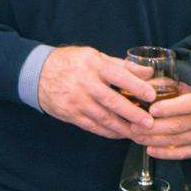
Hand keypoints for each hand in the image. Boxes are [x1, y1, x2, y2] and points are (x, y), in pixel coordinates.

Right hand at [38, 46, 155, 138]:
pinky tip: (120, 134)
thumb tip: (148, 72)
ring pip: (103, 118)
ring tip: (139, 133)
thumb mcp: (96, 56)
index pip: (119, 76)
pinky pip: (93, 126)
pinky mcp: (70, 114)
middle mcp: (86, 83)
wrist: (38, 72)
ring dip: (123, 127)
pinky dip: (108, 132)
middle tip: (149, 123)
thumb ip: (123, 65)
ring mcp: (77, 101)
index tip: (152, 95)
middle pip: (112, 101)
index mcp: (95, 65)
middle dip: (132, 114)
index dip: (136, 86)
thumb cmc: (73, 62)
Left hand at [130, 81, 190, 159]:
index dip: (169, 108)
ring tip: (138, 137)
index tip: (152, 109)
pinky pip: (181, 153)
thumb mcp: (176, 83)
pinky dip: (164, 153)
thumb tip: (145, 86)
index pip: (187, 104)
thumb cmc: (184, 94)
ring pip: (177, 140)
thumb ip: (162, 83)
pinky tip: (150, 149)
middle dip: (154, 127)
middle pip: (178, 125)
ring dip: (154, 140)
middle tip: (136, 126)